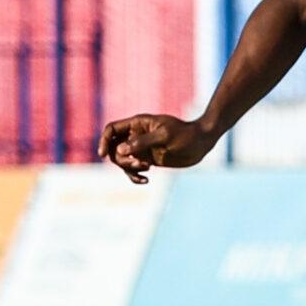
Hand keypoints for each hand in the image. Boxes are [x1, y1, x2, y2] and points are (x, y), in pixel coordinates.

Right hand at [98, 113, 217, 183]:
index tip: (103, 155)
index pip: (111, 129)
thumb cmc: (185, 134)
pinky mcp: (147, 160)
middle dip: (121, 159)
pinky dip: (135, 176)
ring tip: (147, 169)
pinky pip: (133, 170)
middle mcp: (136, 136)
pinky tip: (145, 180)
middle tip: (140, 164)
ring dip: (129, 168)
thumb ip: (143, 142)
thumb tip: (120, 150)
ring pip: (122, 160)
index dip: (104, 141)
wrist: (201, 143)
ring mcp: (141, 149)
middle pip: (113, 148)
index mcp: (137, 124)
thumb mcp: (165, 136)